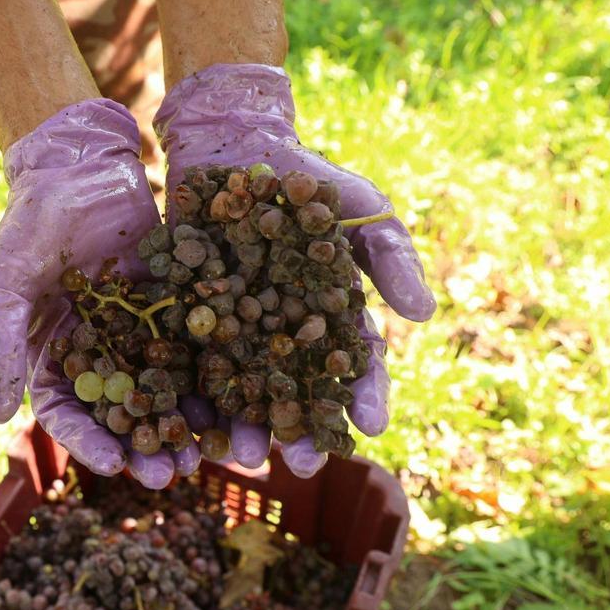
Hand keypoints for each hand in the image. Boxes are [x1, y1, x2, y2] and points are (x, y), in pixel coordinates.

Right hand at [0, 99, 199, 484]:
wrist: (82, 165)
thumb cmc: (33, 222)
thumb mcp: (6, 280)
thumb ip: (0, 344)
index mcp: (52, 356)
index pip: (68, 413)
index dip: (90, 443)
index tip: (117, 465)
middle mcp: (99, 355)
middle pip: (124, 414)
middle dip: (147, 447)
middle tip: (173, 476)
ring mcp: (141, 334)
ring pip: (167, 390)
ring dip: (187, 424)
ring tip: (212, 453)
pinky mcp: (178, 308)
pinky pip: (199, 350)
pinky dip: (218, 377)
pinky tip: (240, 401)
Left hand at [154, 63, 435, 476]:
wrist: (233, 144)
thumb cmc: (307, 179)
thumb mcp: (360, 207)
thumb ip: (392, 256)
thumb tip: (424, 315)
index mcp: (327, 316)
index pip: (352, 365)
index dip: (364, 396)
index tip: (372, 428)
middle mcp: (282, 334)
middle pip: (294, 393)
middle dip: (300, 431)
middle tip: (303, 465)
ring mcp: (233, 330)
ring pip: (241, 390)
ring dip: (244, 427)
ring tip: (242, 458)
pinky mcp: (185, 319)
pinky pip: (187, 366)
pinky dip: (187, 398)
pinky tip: (188, 428)